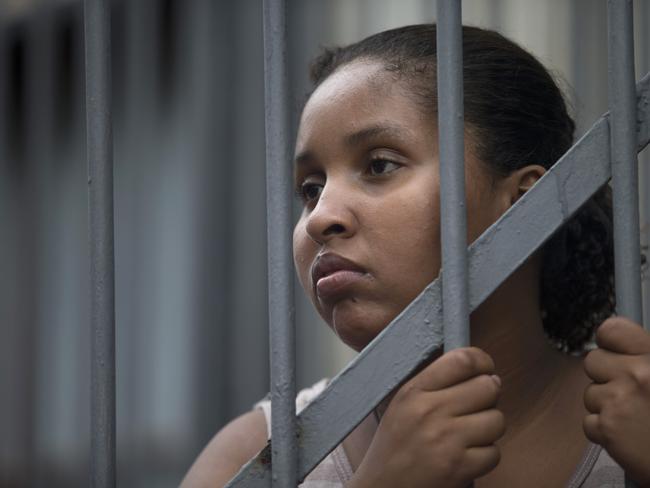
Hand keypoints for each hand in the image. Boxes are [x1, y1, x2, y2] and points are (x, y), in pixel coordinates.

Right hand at [348, 348, 504, 487]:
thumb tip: (486, 374)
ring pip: (497, 420)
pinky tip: (466, 456)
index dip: (483, 361)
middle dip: (489, 397)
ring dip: (489, 429)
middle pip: (487, 387)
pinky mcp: (459, 468)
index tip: (485, 369)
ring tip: (471, 434)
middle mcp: (429, 411)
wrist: (382, 487)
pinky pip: (494, 452)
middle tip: (477, 406)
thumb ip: (435, 383)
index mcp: (414, 391)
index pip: (462, 360)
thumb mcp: (403, 404)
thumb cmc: (396, 445)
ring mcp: (446, 440)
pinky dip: (485, 456)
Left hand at [583, 317, 649, 486]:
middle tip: (627, 392)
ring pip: (590, 394)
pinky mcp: (608, 430)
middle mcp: (635, 375)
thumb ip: (647, 358)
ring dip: (606, 406)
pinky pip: (589, 422)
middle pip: (592, 362)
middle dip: (606, 376)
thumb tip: (624, 348)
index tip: (616, 354)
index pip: (611, 330)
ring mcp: (618, 402)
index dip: (610, 343)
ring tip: (633, 417)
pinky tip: (628, 435)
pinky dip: (604, 431)